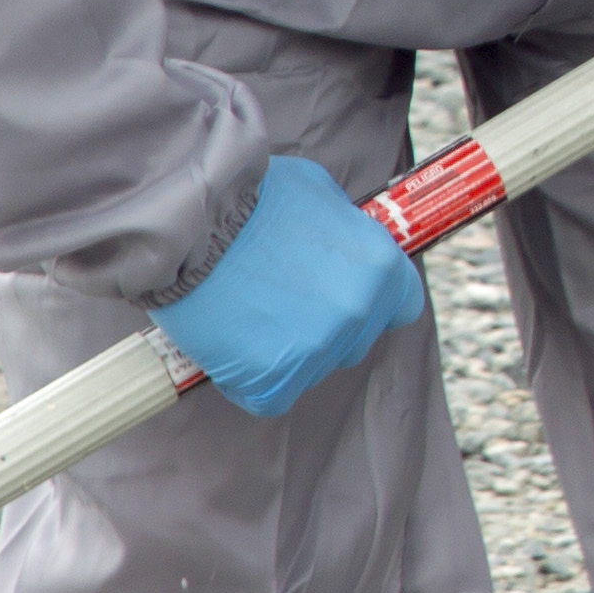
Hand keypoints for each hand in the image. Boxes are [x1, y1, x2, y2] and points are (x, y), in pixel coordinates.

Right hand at [152, 155, 426, 415]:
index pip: (402, 305)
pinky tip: (234, 351)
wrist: (191, 224)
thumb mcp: (321, 196)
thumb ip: (345, 232)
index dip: (373, 300)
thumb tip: (343, 248)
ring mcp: (317, 350)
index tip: (345, 294)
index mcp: (381, 268)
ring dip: (289, 353)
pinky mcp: (272, 380)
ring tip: (250, 316)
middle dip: (327, 325)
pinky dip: (253, 382)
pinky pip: (271, 396)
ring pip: (314, 368)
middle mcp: (358, 313)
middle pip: (356, 339)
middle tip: (284, 301)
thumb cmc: (252, 198)